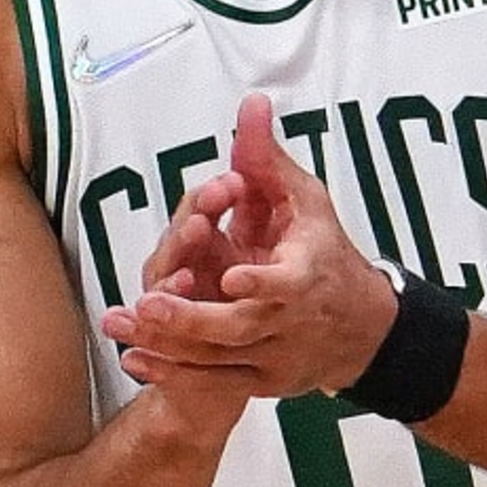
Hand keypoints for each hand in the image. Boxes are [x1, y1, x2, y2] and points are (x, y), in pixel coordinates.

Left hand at [99, 94, 398, 398]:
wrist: (363, 329)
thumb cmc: (324, 251)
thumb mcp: (304, 200)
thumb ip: (267, 158)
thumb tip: (251, 103)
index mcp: (307, 275)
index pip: (285, 282)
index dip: (260, 282)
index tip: (231, 275)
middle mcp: (291, 322)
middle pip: (239, 326)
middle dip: (191, 318)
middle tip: (147, 303)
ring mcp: (275, 356)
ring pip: (219, 360)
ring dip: (168, 347)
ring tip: (124, 327)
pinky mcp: (261, 381)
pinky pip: (213, 383)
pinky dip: (174, 375)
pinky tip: (136, 361)